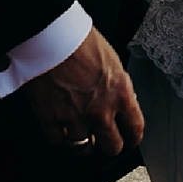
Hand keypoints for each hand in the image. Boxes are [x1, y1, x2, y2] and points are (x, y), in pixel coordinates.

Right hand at [21, 27, 142, 159]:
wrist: (48, 34)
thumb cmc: (78, 38)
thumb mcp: (111, 60)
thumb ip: (116, 86)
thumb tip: (118, 100)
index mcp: (120, 93)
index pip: (135, 129)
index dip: (132, 138)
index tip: (128, 139)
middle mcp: (100, 110)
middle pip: (111, 146)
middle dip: (108, 144)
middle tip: (103, 138)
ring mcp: (74, 117)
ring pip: (82, 147)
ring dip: (81, 140)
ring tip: (78, 132)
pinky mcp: (49, 118)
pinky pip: (57, 140)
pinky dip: (57, 135)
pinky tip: (57, 125)